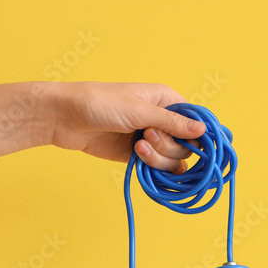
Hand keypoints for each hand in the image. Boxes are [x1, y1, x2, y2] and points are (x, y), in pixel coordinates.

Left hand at [47, 82, 205, 173]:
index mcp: (166, 100)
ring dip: (159, 157)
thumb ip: (171, 123)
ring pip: (174, 159)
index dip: (197, 135)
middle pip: (187, 144)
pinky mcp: (139, 154)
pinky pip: (159, 167)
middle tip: (146, 136)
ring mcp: (152, 138)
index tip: (191, 143)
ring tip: (137, 147)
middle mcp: (162, 119)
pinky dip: (153, 167)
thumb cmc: (99, 103)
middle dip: (170, 146)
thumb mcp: (139, 111)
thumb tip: (203, 131)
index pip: (196, 122)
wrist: (64, 118)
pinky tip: (138, 157)